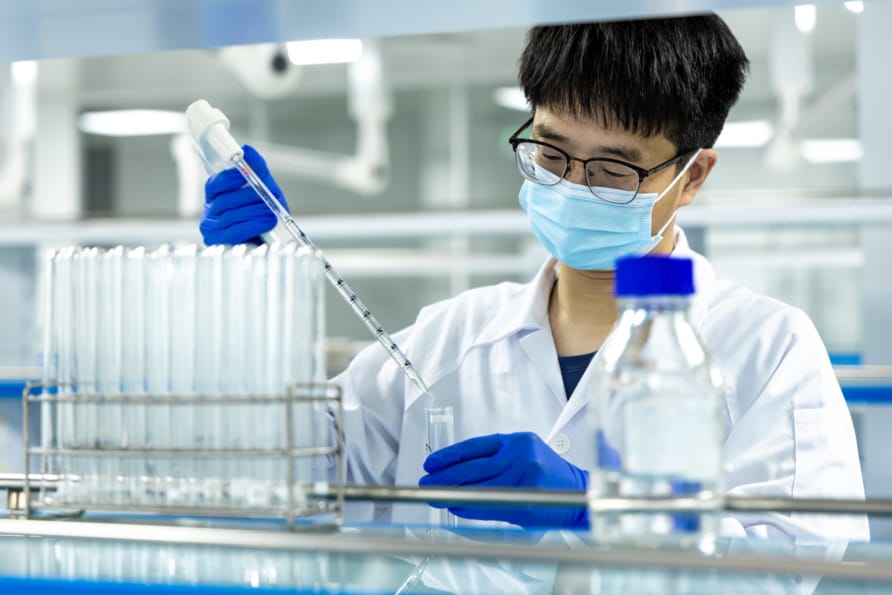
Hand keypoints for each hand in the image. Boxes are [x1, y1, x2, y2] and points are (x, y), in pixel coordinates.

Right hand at [200, 145, 289, 245]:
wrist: (271, 240)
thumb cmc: (263, 214)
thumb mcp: (265, 189)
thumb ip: (257, 169)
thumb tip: (248, 150)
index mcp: (216, 195)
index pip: (215, 184)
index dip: (229, 178)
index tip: (244, 173)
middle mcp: (210, 211)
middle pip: (225, 201)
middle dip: (250, 197)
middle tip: (269, 195)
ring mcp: (211, 229)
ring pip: (231, 216)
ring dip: (255, 212)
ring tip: (272, 211)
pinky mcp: (218, 243)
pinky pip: (235, 232)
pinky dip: (253, 226)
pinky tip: (267, 223)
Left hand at [419, 432, 588, 528]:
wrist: (580, 494)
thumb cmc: (550, 476)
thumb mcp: (526, 454)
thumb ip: (496, 459)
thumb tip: (458, 470)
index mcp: (518, 441)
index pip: (475, 446)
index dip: (450, 454)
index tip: (432, 462)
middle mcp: (520, 456)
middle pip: (472, 466)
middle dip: (444, 475)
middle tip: (426, 480)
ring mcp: (524, 478)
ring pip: (477, 485)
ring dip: (451, 492)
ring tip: (434, 494)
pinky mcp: (526, 500)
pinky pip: (488, 504)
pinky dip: (469, 506)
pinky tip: (455, 506)